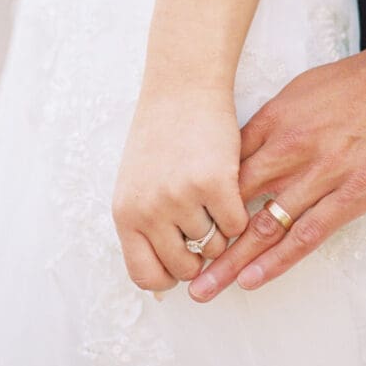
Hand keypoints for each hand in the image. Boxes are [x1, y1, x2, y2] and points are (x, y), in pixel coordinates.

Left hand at [112, 87, 249, 292]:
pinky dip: (239, 213)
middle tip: (206, 224)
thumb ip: (145, 226)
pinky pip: (237, 224)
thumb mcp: (137, 184)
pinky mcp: (215, 183)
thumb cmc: (161, 136)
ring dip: (221, 229)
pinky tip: (230, 188)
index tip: (183, 264)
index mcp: (126, 214)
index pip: (145, 276)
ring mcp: (181, 197)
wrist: (182, 89)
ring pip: (214, 246)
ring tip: (214, 196)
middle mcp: (149, 210)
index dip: (169, 277)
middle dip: (200, 254)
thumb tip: (164, 277)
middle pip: (185, 267)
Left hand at [188, 48, 365, 301]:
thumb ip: (270, 123)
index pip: (225, 167)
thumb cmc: (355, 82)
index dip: (201, 199)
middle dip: (205, 237)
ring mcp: (321, 174)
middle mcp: (290, 150)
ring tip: (205, 288)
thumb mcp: (300, 91)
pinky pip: (308, 234)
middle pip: (235, 201)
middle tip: (179, 265)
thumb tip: (243, 149)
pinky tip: (252, 280)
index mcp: (274, 122)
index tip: (181, 223)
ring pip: (265, 225)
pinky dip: (277, 261)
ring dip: (232, 261)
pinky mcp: (353, 194)